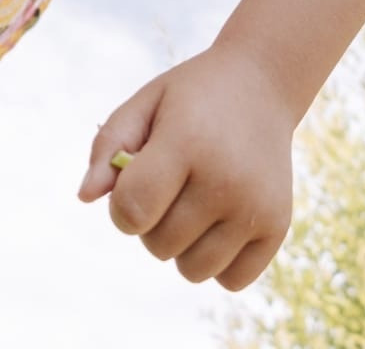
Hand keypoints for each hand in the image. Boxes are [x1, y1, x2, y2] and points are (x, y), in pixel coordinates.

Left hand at [79, 46, 295, 288]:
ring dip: (183, 245)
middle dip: (151, 222)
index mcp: (187, 141)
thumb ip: (108, 146)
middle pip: (158, 246)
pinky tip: (221, 220)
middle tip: (170, 184)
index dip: (121, 206)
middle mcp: (226, 179)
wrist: (261, 83)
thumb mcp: (145, 103)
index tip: (132, 183)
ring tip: (194, 202)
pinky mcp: (279, 226)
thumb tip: (85, 196)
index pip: (132, 211)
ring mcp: (256, 206)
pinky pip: (231, 280)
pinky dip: (219, 261)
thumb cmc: (191, 97)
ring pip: (193, 271)